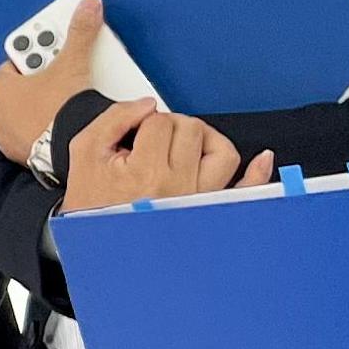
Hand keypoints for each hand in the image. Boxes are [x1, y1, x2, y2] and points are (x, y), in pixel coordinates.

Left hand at [0, 0, 104, 166]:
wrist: (68, 149)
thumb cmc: (60, 109)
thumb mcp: (72, 64)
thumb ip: (80, 33)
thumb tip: (87, 7)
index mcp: (1, 87)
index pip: (15, 63)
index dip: (35, 57)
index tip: (49, 55)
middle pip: (14, 89)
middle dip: (34, 82)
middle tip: (58, 78)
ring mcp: (6, 135)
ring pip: (14, 116)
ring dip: (31, 109)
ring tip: (56, 105)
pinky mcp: (19, 154)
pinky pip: (24, 137)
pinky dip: (35, 132)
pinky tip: (54, 128)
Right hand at [58, 101, 275, 215]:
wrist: (96, 244)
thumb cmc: (90, 204)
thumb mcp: (86, 152)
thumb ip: (114, 118)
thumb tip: (146, 104)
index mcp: (146, 172)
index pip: (159, 121)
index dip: (143, 121)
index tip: (134, 136)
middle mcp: (179, 188)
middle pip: (191, 130)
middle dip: (171, 127)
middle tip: (153, 142)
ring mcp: (198, 202)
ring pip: (221, 151)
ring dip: (205, 139)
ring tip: (184, 145)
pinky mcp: (209, 213)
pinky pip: (244, 192)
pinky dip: (256, 175)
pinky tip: (262, 160)